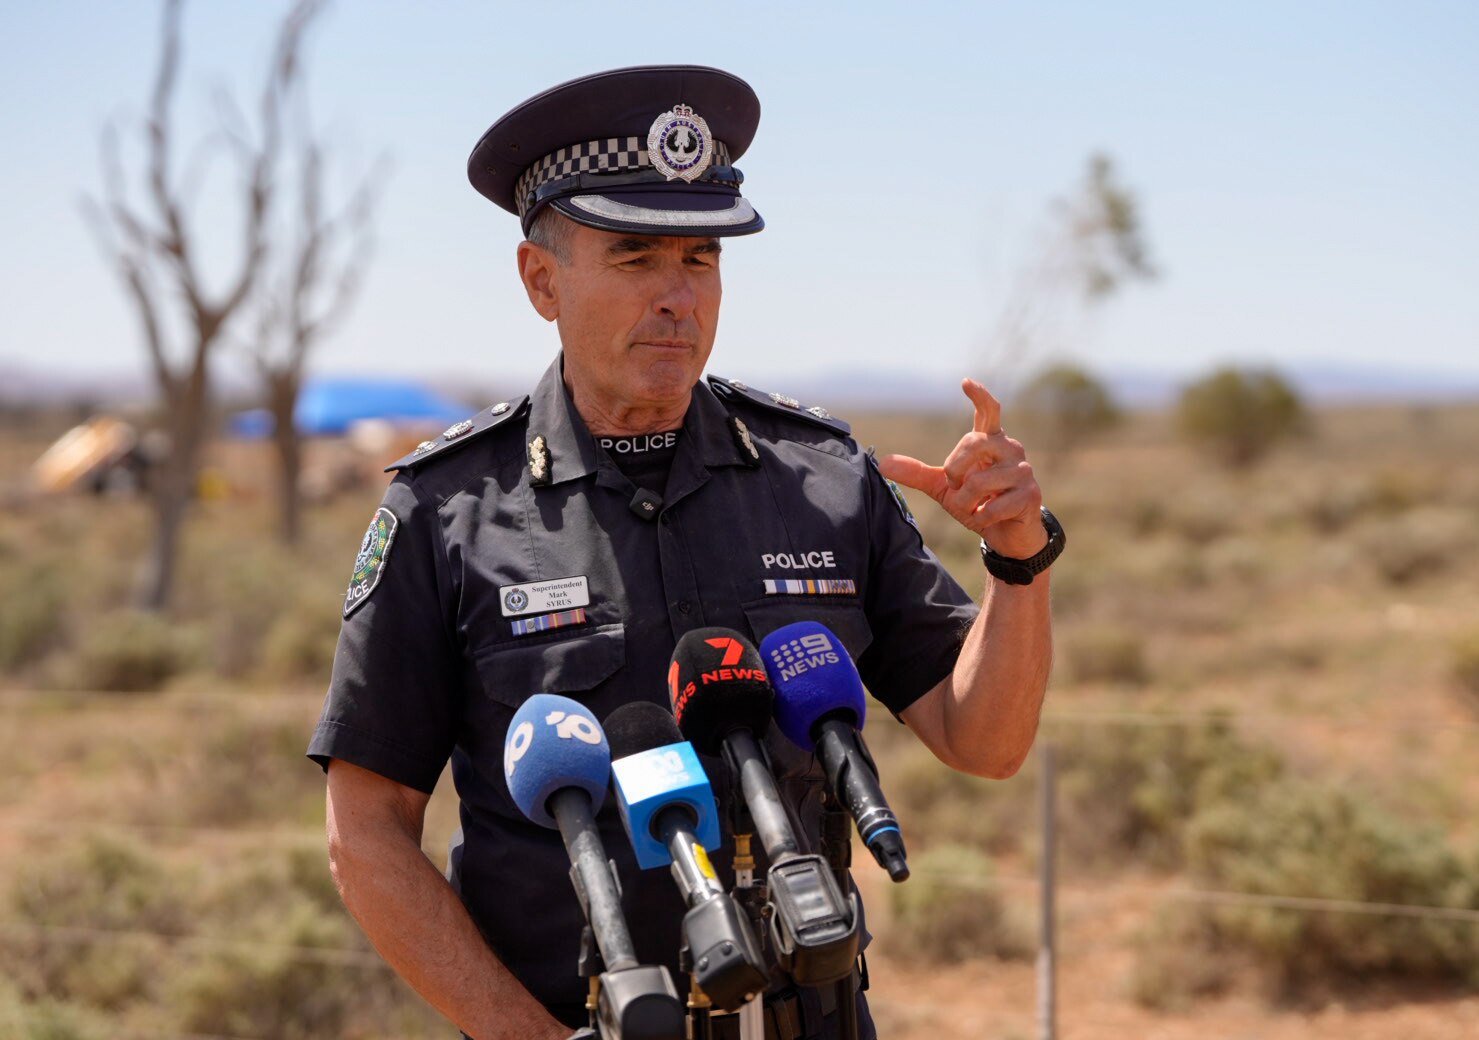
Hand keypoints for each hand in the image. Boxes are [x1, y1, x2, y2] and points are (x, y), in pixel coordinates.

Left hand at [877, 378, 1046, 559]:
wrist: (1005, 534)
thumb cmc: (976, 502)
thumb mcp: (944, 487)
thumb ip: (917, 473)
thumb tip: (883, 464)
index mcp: (990, 441)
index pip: (988, 411)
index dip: (979, 396)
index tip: (965, 382)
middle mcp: (1010, 449)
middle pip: (973, 444)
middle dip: (954, 469)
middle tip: (956, 487)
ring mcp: (1023, 471)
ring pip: (979, 482)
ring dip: (966, 503)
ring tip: (975, 507)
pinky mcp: (1030, 495)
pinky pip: (991, 507)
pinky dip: (981, 518)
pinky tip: (989, 518)